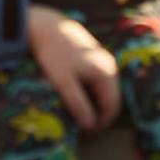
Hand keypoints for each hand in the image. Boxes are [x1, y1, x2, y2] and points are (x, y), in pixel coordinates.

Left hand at [26, 6, 120, 131]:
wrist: (48, 26)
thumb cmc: (54, 54)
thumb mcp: (63, 82)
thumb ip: (77, 103)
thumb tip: (90, 125)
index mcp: (106, 73)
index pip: (112, 106)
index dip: (102, 123)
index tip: (86, 132)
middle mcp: (110, 66)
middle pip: (111, 98)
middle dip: (99, 113)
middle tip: (81, 124)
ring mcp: (104, 60)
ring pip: (105, 89)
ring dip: (95, 102)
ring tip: (78, 110)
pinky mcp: (96, 57)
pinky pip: (99, 80)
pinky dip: (92, 91)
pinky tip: (77, 94)